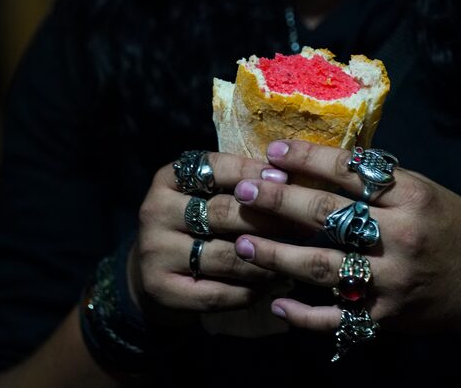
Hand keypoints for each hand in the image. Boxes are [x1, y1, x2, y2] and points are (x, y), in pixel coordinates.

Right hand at [130, 151, 303, 325]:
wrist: (153, 272)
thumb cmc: (196, 224)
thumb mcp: (207, 194)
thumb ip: (240, 184)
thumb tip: (295, 175)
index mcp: (168, 179)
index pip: (214, 168)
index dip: (252, 171)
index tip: (287, 179)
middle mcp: (155, 211)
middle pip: (223, 212)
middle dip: (271, 218)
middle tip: (307, 225)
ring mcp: (155, 252)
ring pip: (226, 256)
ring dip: (268, 259)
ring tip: (299, 258)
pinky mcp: (162, 289)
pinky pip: (218, 292)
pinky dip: (252, 289)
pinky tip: (275, 284)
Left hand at [231, 140, 460, 334]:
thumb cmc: (456, 228)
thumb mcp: (427, 192)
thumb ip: (380, 183)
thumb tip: (319, 167)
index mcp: (414, 196)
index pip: (351, 172)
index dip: (308, 159)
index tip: (273, 151)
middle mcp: (402, 236)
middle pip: (329, 215)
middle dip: (280, 201)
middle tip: (244, 191)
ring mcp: (394, 281)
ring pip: (323, 266)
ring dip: (277, 255)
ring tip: (243, 244)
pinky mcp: (388, 318)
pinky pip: (338, 318)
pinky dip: (304, 315)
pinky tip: (276, 305)